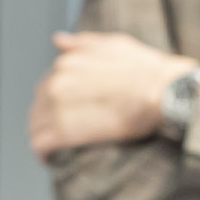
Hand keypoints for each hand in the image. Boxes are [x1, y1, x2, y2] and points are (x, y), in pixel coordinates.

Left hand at [28, 32, 193, 156]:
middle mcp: (56, 83)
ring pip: (35, 125)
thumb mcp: (113, 45)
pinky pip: (40, 145)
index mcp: (66, 64)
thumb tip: (58, 40)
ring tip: (54, 148)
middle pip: (39, 106)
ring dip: (42, 136)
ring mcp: (58, 108)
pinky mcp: (63, 132)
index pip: (48, 85)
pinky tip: (50, 158)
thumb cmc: (145, 70)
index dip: (55, 101)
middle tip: (59, 132)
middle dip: (46, 118)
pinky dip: (42, 152)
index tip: (66, 111)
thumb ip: (81, 43)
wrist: (163, 93)